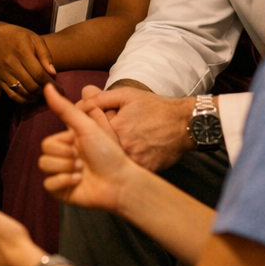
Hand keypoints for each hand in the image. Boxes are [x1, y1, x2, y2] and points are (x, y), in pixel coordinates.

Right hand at [0, 22, 56, 102]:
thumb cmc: (17, 35)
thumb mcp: (34, 38)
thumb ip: (45, 55)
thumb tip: (53, 73)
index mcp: (23, 52)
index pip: (39, 74)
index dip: (51, 84)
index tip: (60, 88)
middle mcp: (12, 64)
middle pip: (32, 85)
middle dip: (45, 91)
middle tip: (52, 92)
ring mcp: (3, 73)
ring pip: (22, 92)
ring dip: (35, 97)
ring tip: (43, 94)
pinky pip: (12, 95)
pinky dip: (23, 100)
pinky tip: (30, 97)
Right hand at [38, 83, 137, 212]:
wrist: (121, 180)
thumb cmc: (109, 152)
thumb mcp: (86, 126)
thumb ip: (64, 108)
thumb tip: (47, 85)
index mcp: (67, 145)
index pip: (47, 142)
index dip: (63, 143)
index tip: (79, 145)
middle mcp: (63, 160)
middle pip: (44, 155)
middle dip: (65, 157)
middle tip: (83, 160)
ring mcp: (61, 176)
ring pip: (45, 168)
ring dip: (66, 168)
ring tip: (83, 171)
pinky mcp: (62, 192)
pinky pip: (49, 185)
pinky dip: (64, 182)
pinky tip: (80, 181)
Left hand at [76, 85, 194, 171]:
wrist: (185, 124)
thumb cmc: (155, 107)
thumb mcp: (126, 95)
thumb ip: (100, 98)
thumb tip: (79, 103)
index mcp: (115, 127)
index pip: (87, 130)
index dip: (87, 127)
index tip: (92, 125)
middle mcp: (123, 147)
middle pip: (98, 147)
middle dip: (97, 141)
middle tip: (108, 135)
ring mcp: (134, 160)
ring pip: (112, 160)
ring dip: (110, 154)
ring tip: (120, 144)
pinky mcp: (145, 170)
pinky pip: (128, 169)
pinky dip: (125, 163)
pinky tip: (129, 154)